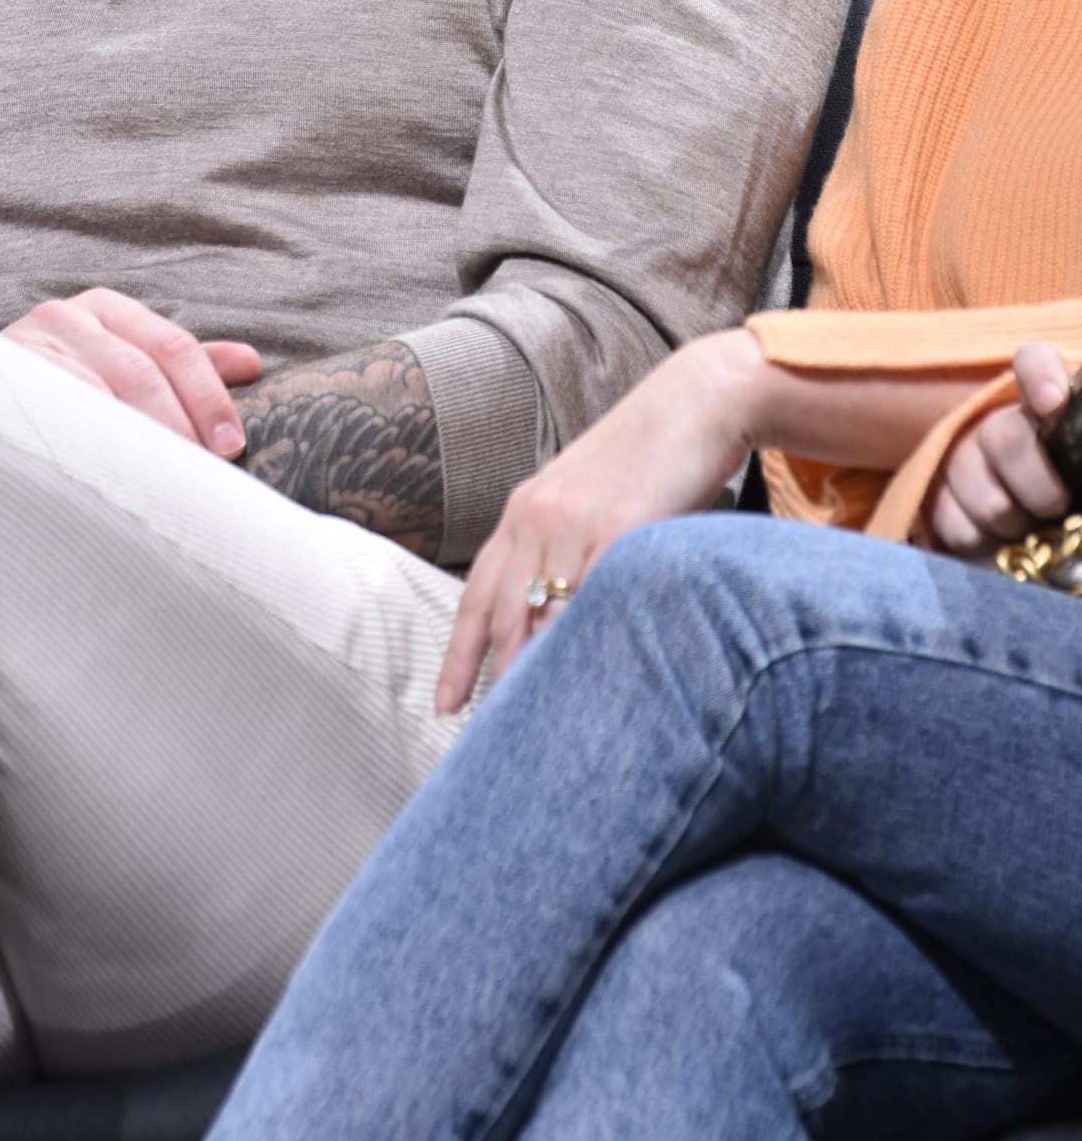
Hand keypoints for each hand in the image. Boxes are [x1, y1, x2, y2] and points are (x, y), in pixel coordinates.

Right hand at [2, 288, 262, 455]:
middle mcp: (68, 316)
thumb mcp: (125, 364)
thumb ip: (184, 367)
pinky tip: (110, 477)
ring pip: (99, 394)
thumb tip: (250, 364)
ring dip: (138, 443)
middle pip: (141, 371)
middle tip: (204, 475)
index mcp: (107, 308)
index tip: (231, 445)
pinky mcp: (2, 381)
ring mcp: (31, 347)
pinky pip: (55, 414)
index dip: (207, 397)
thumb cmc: (65, 385)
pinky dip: (89, 446)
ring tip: (165, 485)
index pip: (172, 346)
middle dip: (179, 426)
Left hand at [435, 332, 757, 710]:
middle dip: (491, 680)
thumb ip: (564, 544)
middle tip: (487, 737)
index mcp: (524, 510)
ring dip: (535, 676)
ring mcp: (576, 524)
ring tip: (533, 732)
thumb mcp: (588, 497)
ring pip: (542, 617)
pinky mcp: (621, 530)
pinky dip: (586, 648)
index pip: (477, 595)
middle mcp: (537, 517)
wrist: (695, 402)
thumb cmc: (649, 456)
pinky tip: (588, 688)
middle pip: (501, 616)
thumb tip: (556, 606)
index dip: (458, 655)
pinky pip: (594, 602)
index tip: (444, 704)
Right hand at [923, 344, 1073, 557]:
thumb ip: (1078, 435)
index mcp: (1042, 403)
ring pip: (984, 494)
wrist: (1040, 532)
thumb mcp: (1076, 447)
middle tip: (1058, 504)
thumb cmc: (1068, 478)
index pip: (1033, 361)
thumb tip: (1071, 409)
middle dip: (1038, 484)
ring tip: (1033, 527)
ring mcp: (959, 458)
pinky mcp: (935, 500)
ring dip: (1015, 522)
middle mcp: (996, 421)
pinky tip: (1000, 539)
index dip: (1041, 375)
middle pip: (1005, 439)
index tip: (1053, 402)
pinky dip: (986, 541)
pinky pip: (957, 525)